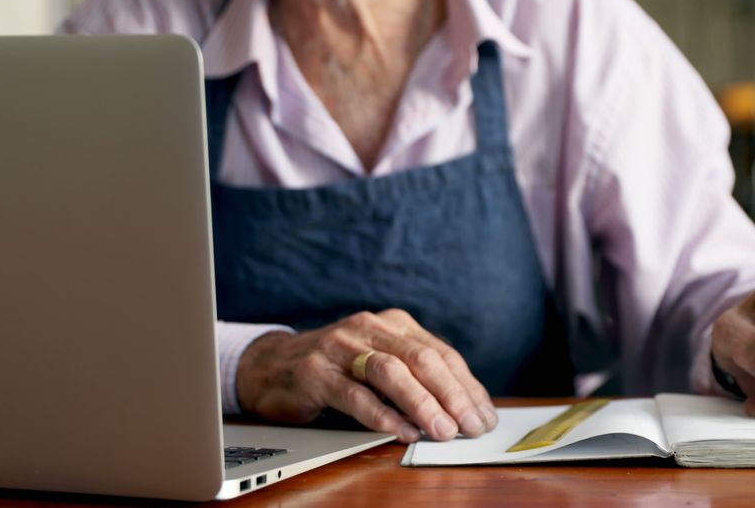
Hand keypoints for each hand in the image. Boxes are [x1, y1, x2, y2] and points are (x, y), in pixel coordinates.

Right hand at [235, 309, 497, 442]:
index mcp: (393, 324)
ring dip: (421, 403)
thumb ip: (415, 378)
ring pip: (390, 371)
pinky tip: (401, 431)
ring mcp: (340, 347)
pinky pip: (354, 394)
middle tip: (470, 426)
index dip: (466, 386)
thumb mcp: (379, 365)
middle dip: (451, 394)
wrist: (271, 366)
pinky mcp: (315, 372)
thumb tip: (463, 409)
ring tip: (442, 430)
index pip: (440, 353)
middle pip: (421, 358)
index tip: (484, 415)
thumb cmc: (336, 370)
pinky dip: (381, 414)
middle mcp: (368, 328)